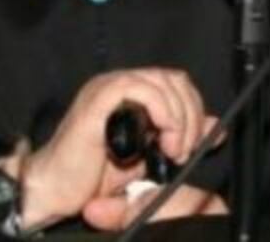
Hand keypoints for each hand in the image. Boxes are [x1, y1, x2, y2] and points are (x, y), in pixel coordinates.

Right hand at [17, 68, 220, 229]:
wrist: (56, 190)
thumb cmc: (93, 175)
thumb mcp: (149, 156)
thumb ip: (178, 137)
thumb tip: (214, 127)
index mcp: (129, 92)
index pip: (175, 82)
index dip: (194, 108)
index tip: (198, 140)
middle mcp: (117, 83)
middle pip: (173, 79)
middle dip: (190, 115)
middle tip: (183, 149)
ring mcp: (106, 88)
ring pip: (161, 82)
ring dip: (178, 117)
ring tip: (173, 149)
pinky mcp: (97, 100)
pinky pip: (138, 89)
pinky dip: (160, 111)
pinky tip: (161, 138)